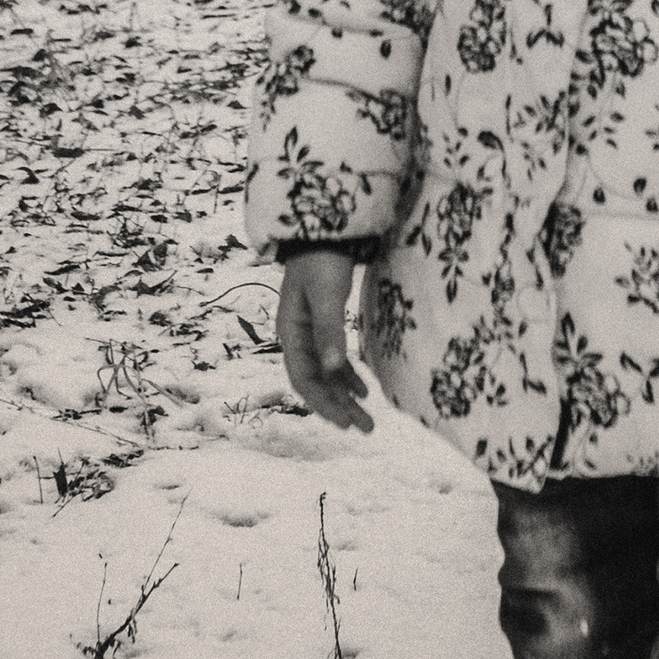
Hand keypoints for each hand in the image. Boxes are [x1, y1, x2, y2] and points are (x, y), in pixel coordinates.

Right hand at [277, 251, 374, 433]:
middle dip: (338, 406)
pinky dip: (348, 376)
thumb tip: (333, 369)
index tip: (346, 423)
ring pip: (326, 373)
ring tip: (367, 417)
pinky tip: (364, 389)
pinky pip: (334, 359)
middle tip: (365, 428)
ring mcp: (311, 331)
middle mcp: (297, 337)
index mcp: (291, 333)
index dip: (323, 404)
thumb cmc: (322, 261)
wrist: (326, 230)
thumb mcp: (326, 296)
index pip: (304, 379)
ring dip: (345, 395)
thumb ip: (330, 331)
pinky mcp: (325, 324)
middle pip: (316, 382)